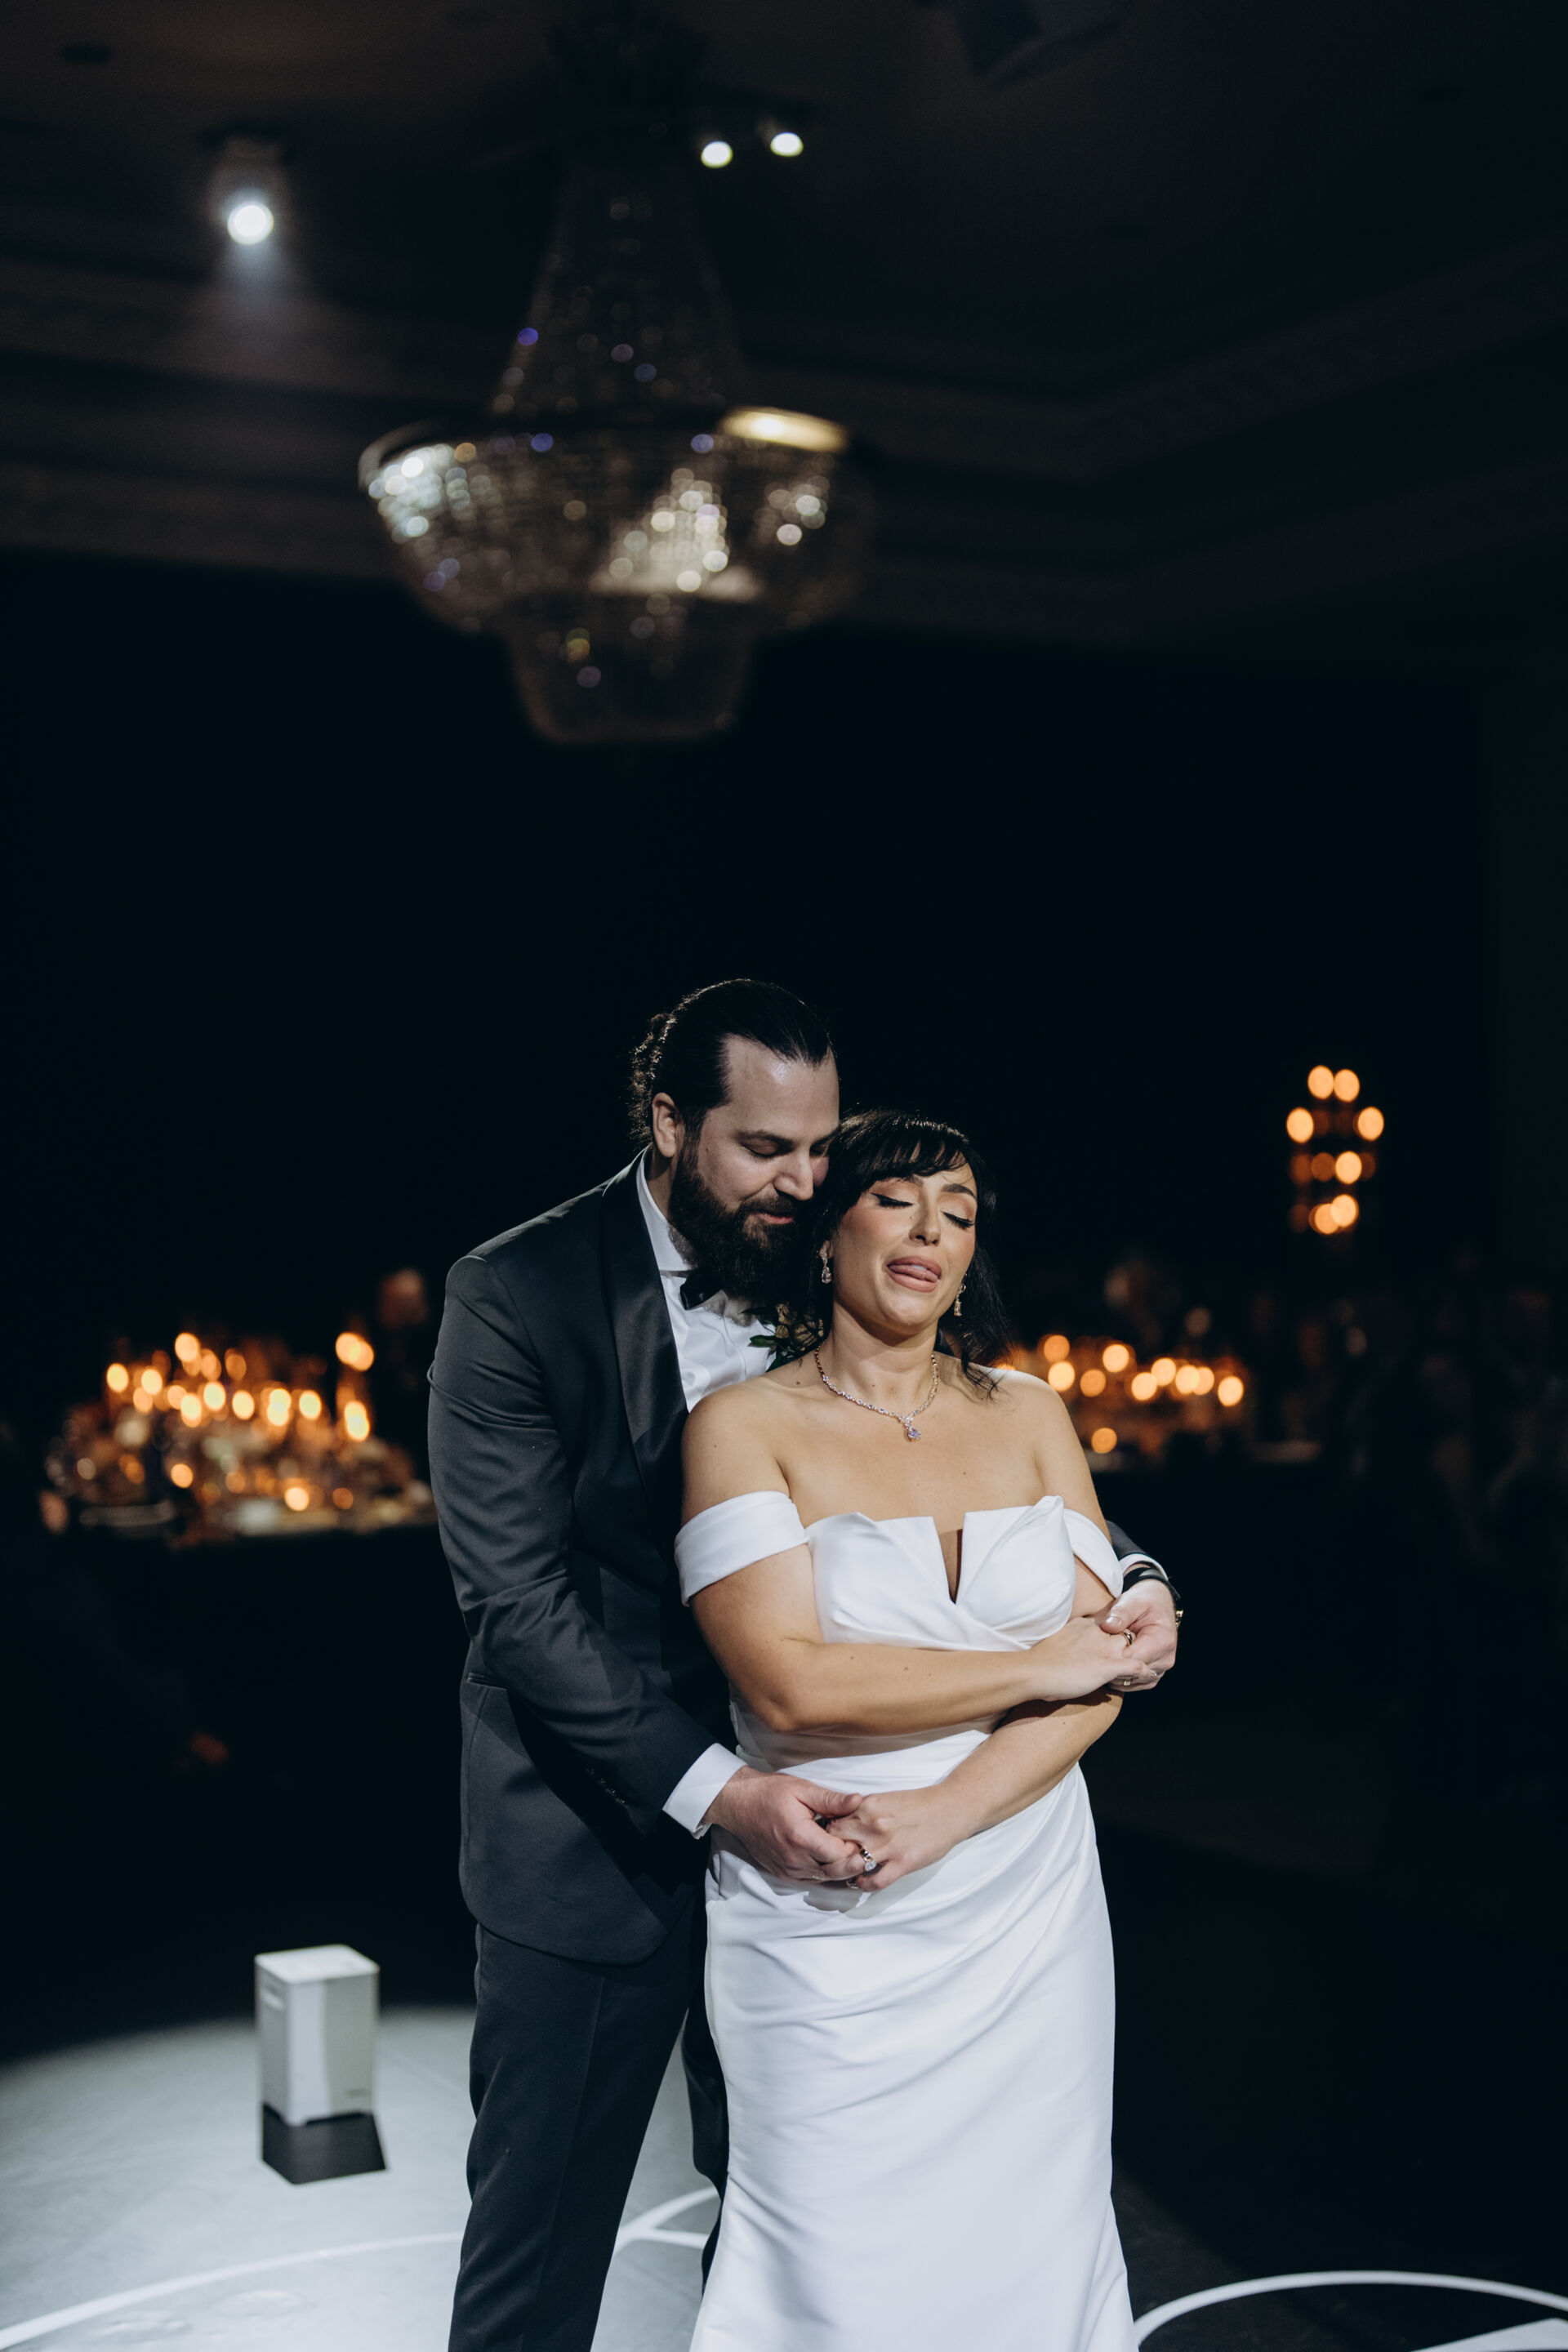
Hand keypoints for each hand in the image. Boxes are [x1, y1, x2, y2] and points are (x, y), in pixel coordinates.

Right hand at [704, 1767, 867, 1881]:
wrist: (738, 1804)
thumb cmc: (769, 1793)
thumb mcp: (802, 1789)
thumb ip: (831, 1799)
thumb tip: (858, 1800)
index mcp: (801, 1837)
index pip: (839, 1853)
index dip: (854, 1847)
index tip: (862, 1836)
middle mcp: (794, 1859)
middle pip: (835, 1872)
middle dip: (852, 1863)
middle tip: (866, 1851)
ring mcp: (787, 1869)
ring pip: (824, 1879)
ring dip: (839, 1869)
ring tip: (851, 1854)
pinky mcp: (782, 1873)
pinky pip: (810, 1879)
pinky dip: (823, 1873)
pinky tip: (830, 1859)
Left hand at [835, 1785, 964, 1892]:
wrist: (950, 1809)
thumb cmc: (919, 1804)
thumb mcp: (885, 1799)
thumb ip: (863, 1810)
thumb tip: (842, 1821)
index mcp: (868, 1806)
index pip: (832, 1822)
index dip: (826, 1833)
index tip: (826, 1840)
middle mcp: (873, 1825)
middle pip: (836, 1843)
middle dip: (831, 1851)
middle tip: (833, 1858)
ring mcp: (888, 1846)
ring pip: (851, 1863)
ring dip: (846, 1870)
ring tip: (846, 1871)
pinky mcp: (903, 1863)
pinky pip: (874, 1881)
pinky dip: (864, 1884)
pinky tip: (863, 1881)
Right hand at [1030, 1609, 1165, 1699]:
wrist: (1033, 1671)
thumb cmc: (1040, 1660)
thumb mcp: (1059, 1640)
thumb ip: (1072, 1639)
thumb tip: (1073, 1648)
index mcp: (1086, 1625)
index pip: (1110, 1621)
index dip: (1119, 1630)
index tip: (1124, 1637)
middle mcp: (1098, 1632)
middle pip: (1125, 1632)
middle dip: (1133, 1642)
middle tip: (1142, 1652)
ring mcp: (1104, 1648)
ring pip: (1134, 1647)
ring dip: (1142, 1656)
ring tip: (1151, 1665)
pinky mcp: (1107, 1665)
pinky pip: (1135, 1666)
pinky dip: (1144, 1672)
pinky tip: (1148, 1675)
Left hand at [1099, 1579, 1178, 1688]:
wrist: (1157, 1604)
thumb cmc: (1145, 1601)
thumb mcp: (1133, 1601)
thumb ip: (1121, 1613)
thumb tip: (1108, 1626)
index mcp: (1162, 1640)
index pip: (1133, 1659)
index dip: (1113, 1657)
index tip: (1095, 1651)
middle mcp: (1165, 1658)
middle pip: (1133, 1674)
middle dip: (1113, 1667)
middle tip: (1093, 1660)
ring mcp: (1162, 1668)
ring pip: (1135, 1681)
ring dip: (1117, 1676)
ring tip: (1100, 1665)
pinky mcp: (1155, 1673)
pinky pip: (1138, 1684)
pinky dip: (1123, 1679)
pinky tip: (1110, 1670)